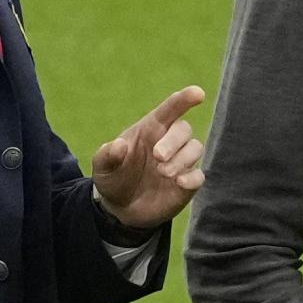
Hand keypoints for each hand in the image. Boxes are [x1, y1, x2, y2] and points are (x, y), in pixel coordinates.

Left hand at [91, 86, 205, 229]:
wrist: (120, 209)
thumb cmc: (113, 178)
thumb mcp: (102, 167)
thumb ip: (108, 155)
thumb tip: (119, 145)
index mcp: (150, 129)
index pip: (170, 109)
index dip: (184, 99)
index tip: (198, 93)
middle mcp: (169, 142)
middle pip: (184, 129)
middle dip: (174, 141)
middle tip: (158, 157)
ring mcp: (180, 162)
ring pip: (195, 148)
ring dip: (182, 159)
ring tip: (162, 173)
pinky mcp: (187, 184)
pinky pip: (199, 176)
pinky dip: (192, 178)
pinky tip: (179, 183)